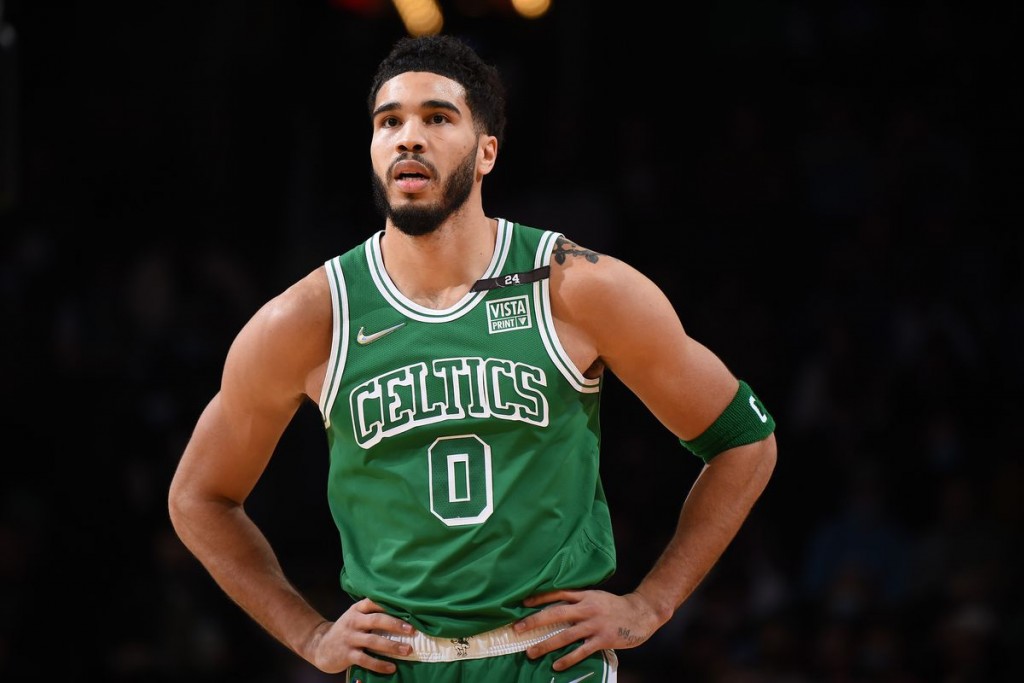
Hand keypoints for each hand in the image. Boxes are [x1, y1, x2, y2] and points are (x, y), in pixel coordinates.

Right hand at [308, 598, 415, 673]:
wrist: (320, 646)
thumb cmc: (346, 630)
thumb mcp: (355, 616)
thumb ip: (372, 613)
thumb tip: (402, 614)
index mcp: (357, 609)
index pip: (374, 602)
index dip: (391, 604)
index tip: (408, 607)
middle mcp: (353, 621)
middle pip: (377, 620)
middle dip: (396, 624)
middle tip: (412, 630)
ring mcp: (350, 638)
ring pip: (373, 641)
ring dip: (392, 646)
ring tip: (407, 650)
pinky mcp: (347, 654)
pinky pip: (366, 660)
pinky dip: (380, 664)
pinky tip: (391, 667)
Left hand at [513, 589, 661, 671]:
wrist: (641, 613)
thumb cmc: (615, 606)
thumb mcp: (596, 597)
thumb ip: (579, 600)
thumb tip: (556, 606)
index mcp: (585, 595)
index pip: (558, 593)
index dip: (540, 597)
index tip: (523, 602)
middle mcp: (587, 608)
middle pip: (556, 613)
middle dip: (535, 621)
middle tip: (518, 628)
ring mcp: (594, 624)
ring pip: (565, 635)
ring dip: (546, 645)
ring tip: (531, 652)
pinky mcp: (603, 639)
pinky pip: (581, 651)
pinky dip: (568, 659)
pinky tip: (557, 665)